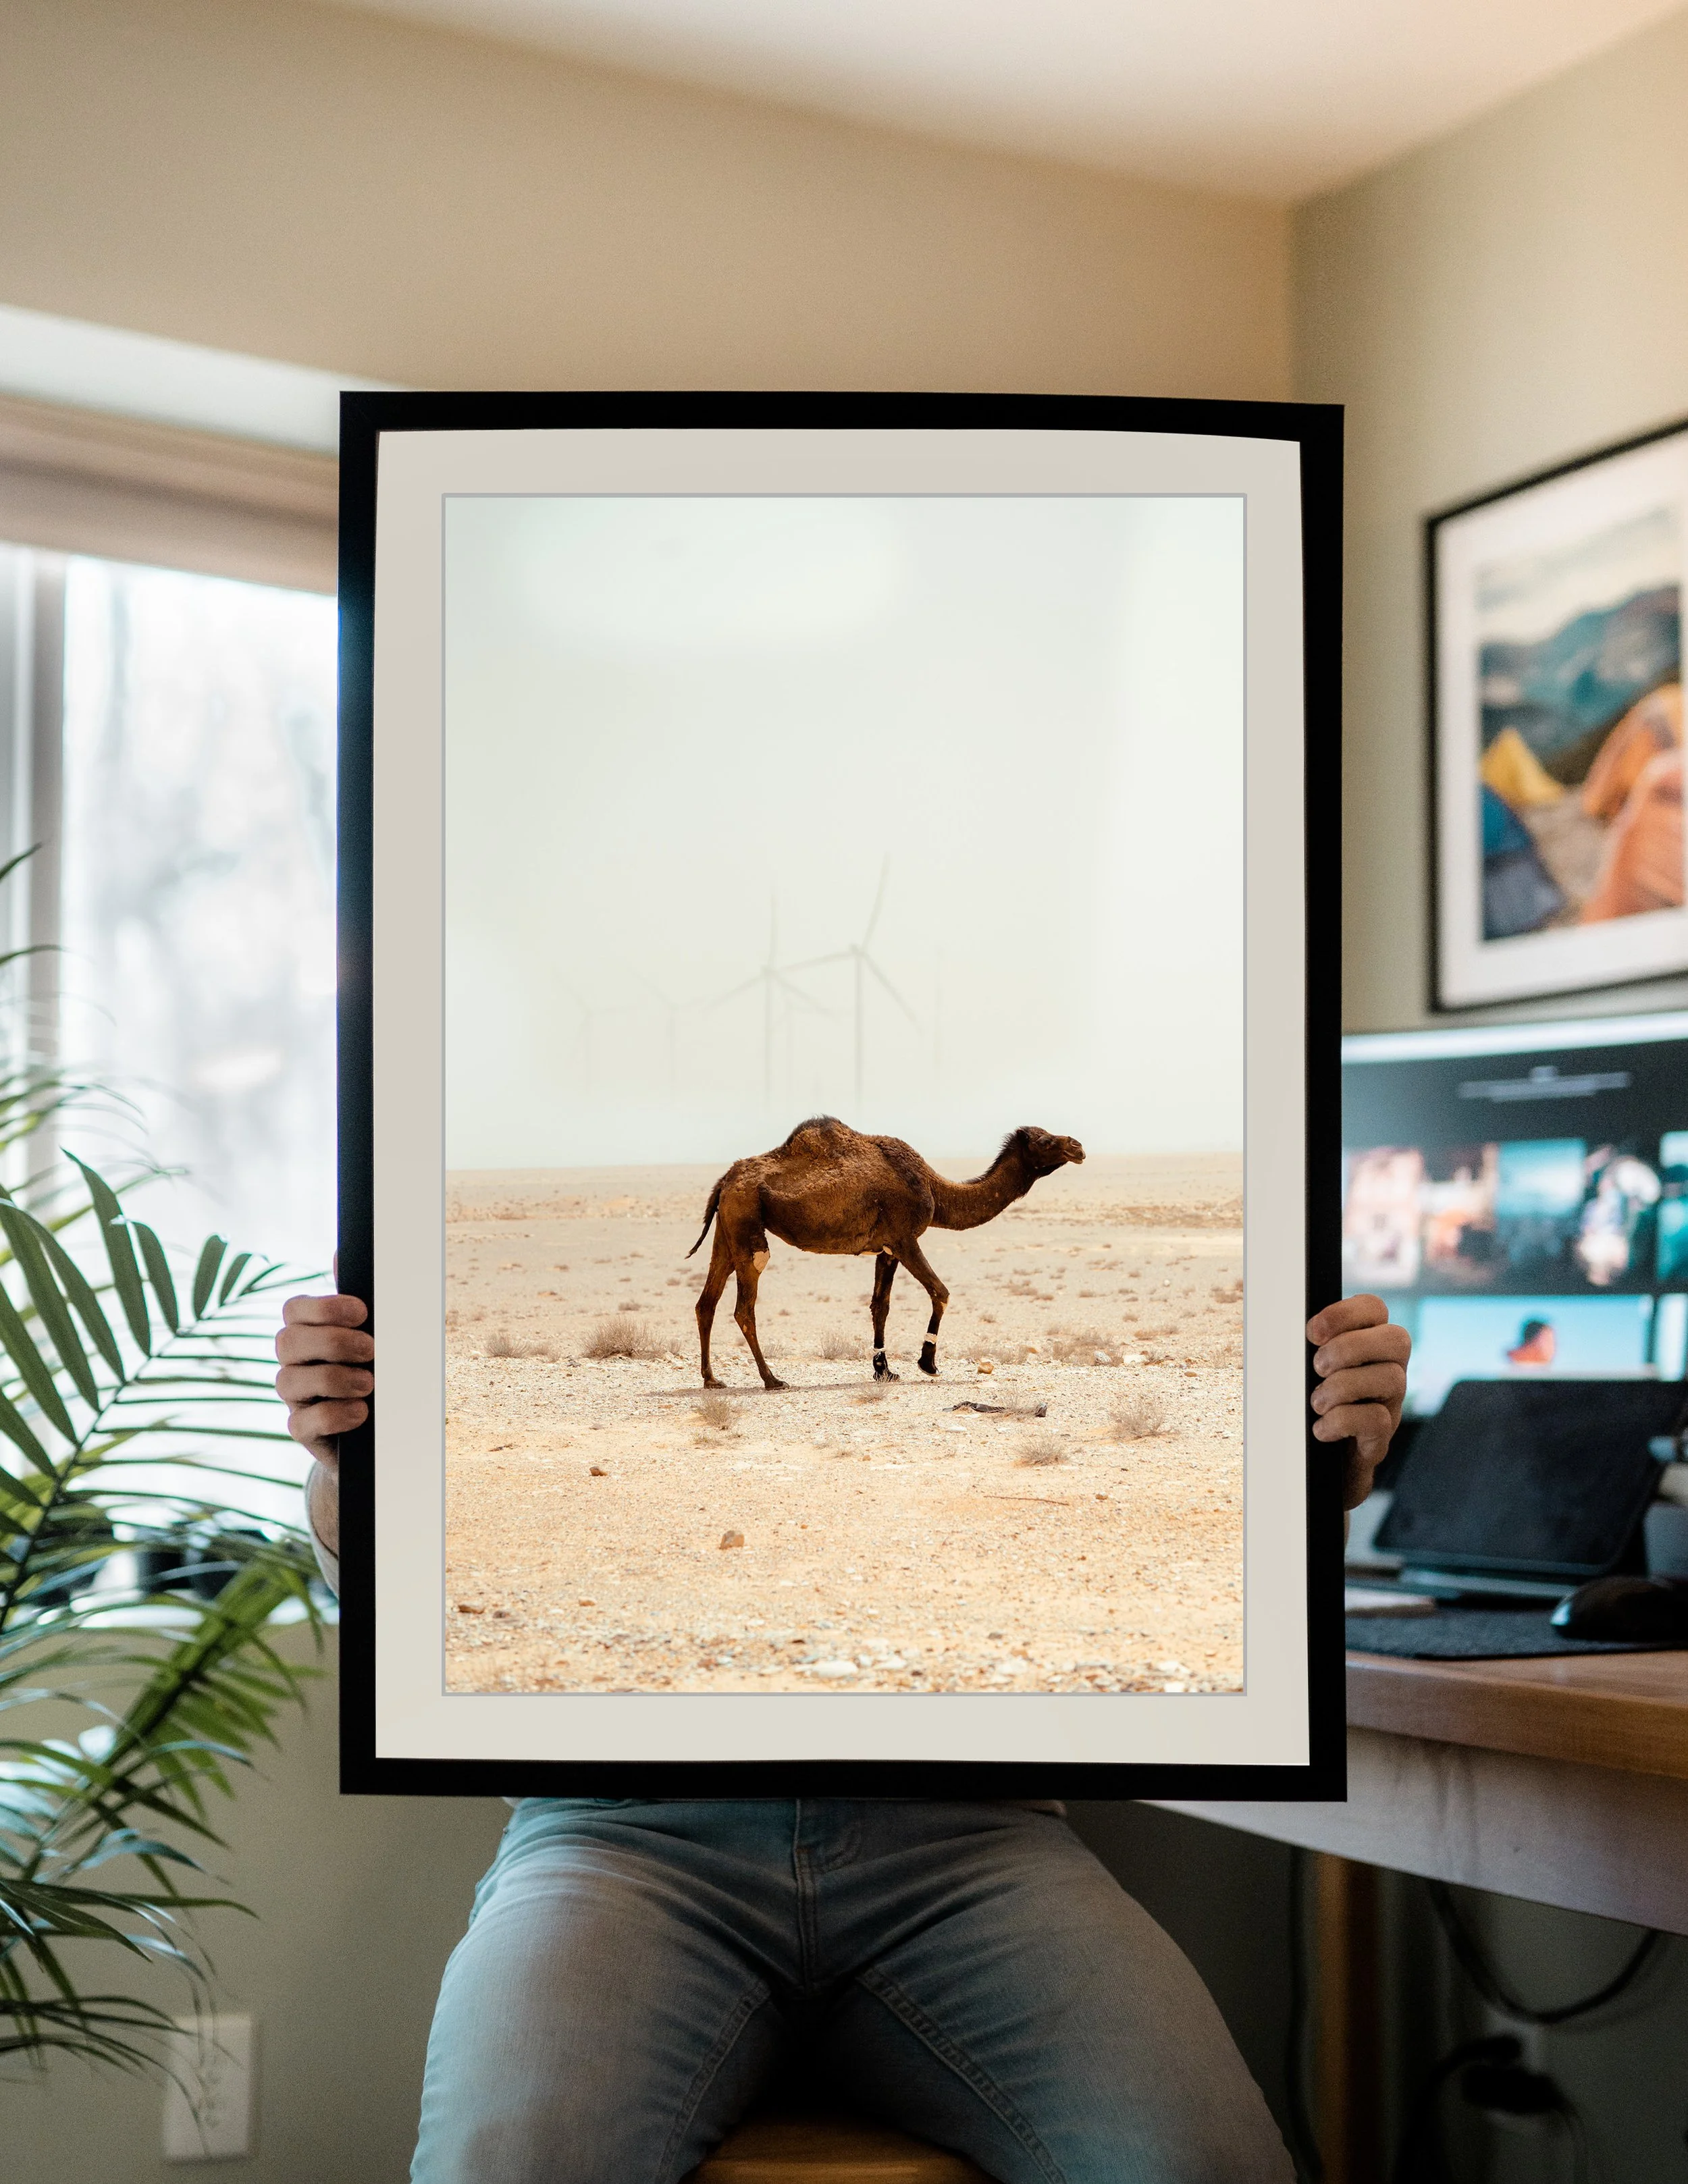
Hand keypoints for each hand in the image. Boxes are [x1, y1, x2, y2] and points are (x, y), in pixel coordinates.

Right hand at [275, 1293, 371, 1553]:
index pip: (294, 1309)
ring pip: (289, 1380)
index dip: (324, 1307)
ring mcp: (294, 1396)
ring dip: (334, 1379)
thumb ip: (359, 1300)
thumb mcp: (375, 1332)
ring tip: (369, 1385)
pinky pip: (301, 1422)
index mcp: (308, 1330)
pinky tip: (360, 1412)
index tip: (362, 1311)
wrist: (385, 1425)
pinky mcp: (302, 1429)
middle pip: (288, 1341)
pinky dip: (333, 1415)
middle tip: (371, 1350)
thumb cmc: (377, 1368)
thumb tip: (340, 1253)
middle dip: (332, 1342)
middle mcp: (294, 1361)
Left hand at [1307, 1294, 1409, 1510]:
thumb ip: (1303, 1347)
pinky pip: (1378, 1420)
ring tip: (1316, 1402)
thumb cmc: (1306, 1406)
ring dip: (1343, 1386)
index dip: (1346, 1313)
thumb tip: (1279, 1326)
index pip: (1375, 1309)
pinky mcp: (1382, 1437)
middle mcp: (1388, 1369)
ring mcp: (1390, 1403)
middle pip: (1397, 1339)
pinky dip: (1342, 1421)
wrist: (1314, 1467)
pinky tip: (1321, 1429)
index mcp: (1368, 1344)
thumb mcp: (1303, 1371)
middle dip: (1350, 1348)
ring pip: (1390, 1378)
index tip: (1312, 1332)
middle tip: (1316, 1367)